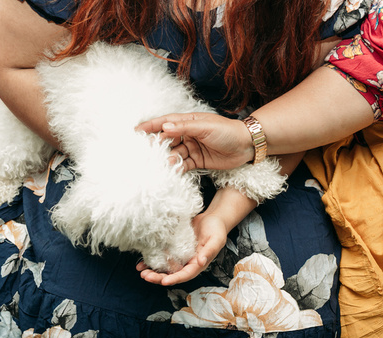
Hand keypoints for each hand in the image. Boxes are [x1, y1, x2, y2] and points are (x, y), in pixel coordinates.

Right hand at [136, 113, 253, 171]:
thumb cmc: (227, 131)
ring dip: (166, 158)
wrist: (246, 145)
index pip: (166, 123)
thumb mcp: (205, 127)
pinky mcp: (198, 160)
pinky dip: (176, 167)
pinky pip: (183, 164)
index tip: (136, 131)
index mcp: (189, 122)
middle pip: (167, 139)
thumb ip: (184, 128)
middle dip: (156, 145)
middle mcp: (188, 134)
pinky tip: (171, 170)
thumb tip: (164, 127)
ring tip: (160, 163)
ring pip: (174, 153)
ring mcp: (193, 148)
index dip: (151, 126)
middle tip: (144, 152)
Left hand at [136, 211, 227, 285]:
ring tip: (141, 271)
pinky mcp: (174, 249)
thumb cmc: (217, 229)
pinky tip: (141, 262)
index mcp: (198, 264)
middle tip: (146, 276)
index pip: (186, 275)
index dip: (175, 279)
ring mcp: (180, 257)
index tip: (164, 281)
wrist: (212, 218)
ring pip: (165, 268)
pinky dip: (152, 260)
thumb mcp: (217, 239)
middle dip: (159, 277)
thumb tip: (200, 261)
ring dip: (153, 271)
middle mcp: (188, 263)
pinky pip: (162, 257)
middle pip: (172, 274)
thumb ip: (209, 251)